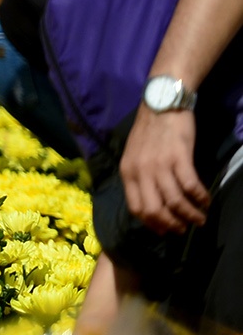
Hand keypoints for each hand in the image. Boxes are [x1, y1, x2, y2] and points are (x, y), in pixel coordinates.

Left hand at [120, 106, 207, 232]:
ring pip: (174, 201)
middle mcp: (140, 172)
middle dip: (170, 224)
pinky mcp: (179, 157)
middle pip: (154, 210)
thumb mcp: (134, 155)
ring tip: (200, 219)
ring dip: (189, 215)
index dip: (151, 224)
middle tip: (183, 229)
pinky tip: (206, 201)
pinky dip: (199, 197)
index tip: (163, 230)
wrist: (161, 103)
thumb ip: (139, 176)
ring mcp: (159, 165)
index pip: (136, 208)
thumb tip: (151, 200)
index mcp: (127, 173)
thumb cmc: (149, 130)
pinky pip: (190, 186)